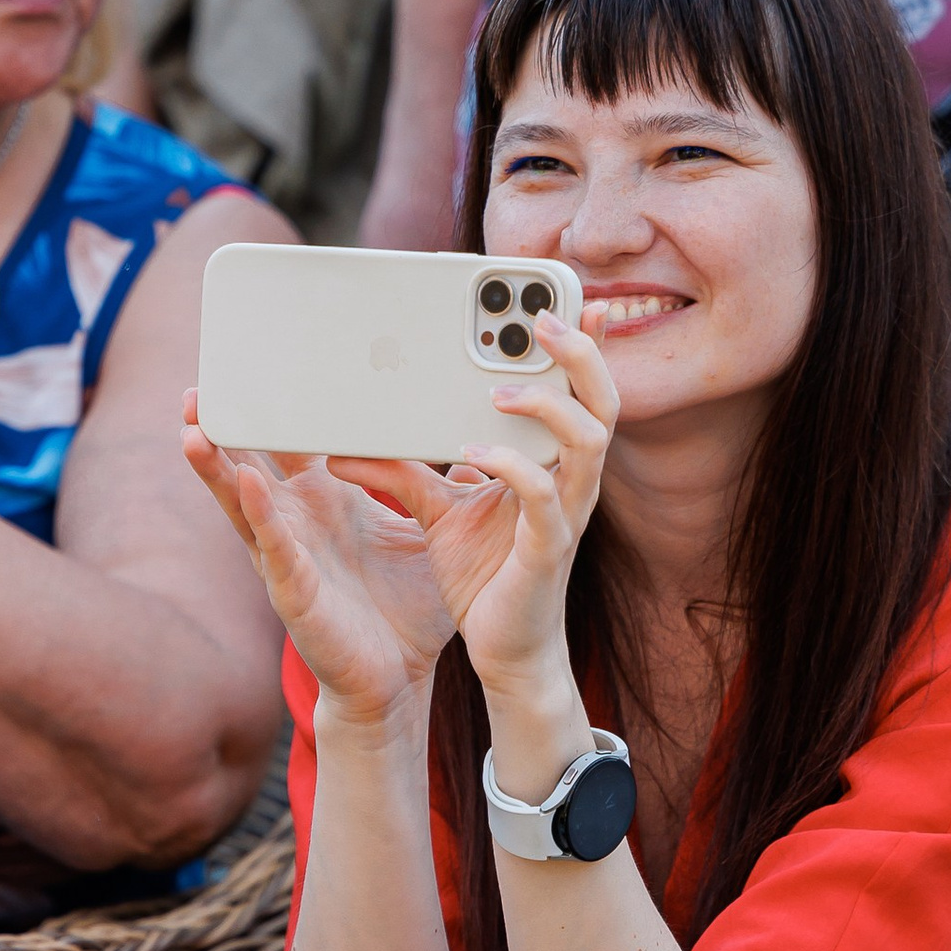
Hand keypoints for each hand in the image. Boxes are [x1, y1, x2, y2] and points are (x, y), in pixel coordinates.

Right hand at [184, 405, 456, 727]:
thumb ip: (443, 490)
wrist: (399, 680)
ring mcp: (288, 554)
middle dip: (225, 424)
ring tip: (193, 423)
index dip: (277, 406)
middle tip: (201, 382)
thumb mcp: (429, 535)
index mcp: (328, 501)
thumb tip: (478, 447)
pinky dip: (256, 512)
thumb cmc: (406, 610)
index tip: (259, 363)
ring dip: (216, 463)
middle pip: (250, 461)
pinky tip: (243, 481)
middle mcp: (298, 521)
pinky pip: (271, 545)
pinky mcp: (293, 590)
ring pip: (241, 500)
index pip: (296, 442)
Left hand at [387, 310, 620, 726]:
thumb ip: (403, 471)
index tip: (570, 299)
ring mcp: (566, 515)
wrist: (503, 651)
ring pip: (590, 442)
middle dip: (580, 354)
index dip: (584, 346)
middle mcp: (571, 482)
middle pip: (604, 402)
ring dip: (548, 406)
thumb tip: (346, 444)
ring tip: (500, 389)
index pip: (582, 391)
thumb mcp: (438, 510)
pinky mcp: (547, 552)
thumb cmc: (484, 575)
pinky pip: (544, 499)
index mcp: (554, 463)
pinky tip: (473, 452)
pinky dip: (512, 468)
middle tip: (541, 320)